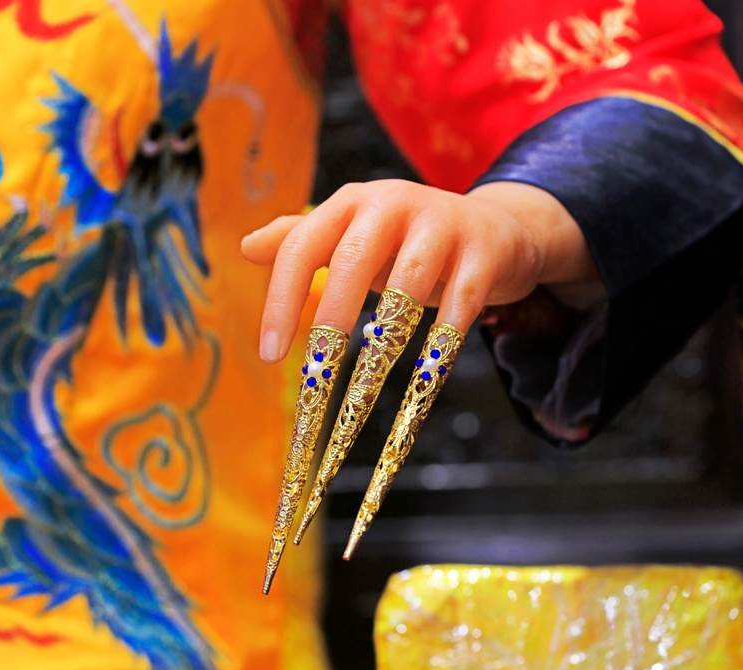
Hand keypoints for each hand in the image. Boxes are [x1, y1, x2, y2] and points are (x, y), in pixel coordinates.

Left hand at [241, 179, 595, 361]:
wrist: (496, 229)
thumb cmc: (407, 242)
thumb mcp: (354, 234)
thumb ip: (303, 238)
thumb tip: (247, 246)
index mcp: (352, 202)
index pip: (303, 246)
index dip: (280, 301)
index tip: (268, 354)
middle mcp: (393, 204)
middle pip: (352, 261)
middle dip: (329, 322)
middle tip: (314, 377)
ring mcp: (443, 224)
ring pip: (407, 287)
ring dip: (383, 345)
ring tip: (362, 394)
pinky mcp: (484, 252)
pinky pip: (460, 303)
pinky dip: (441, 346)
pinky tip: (424, 381)